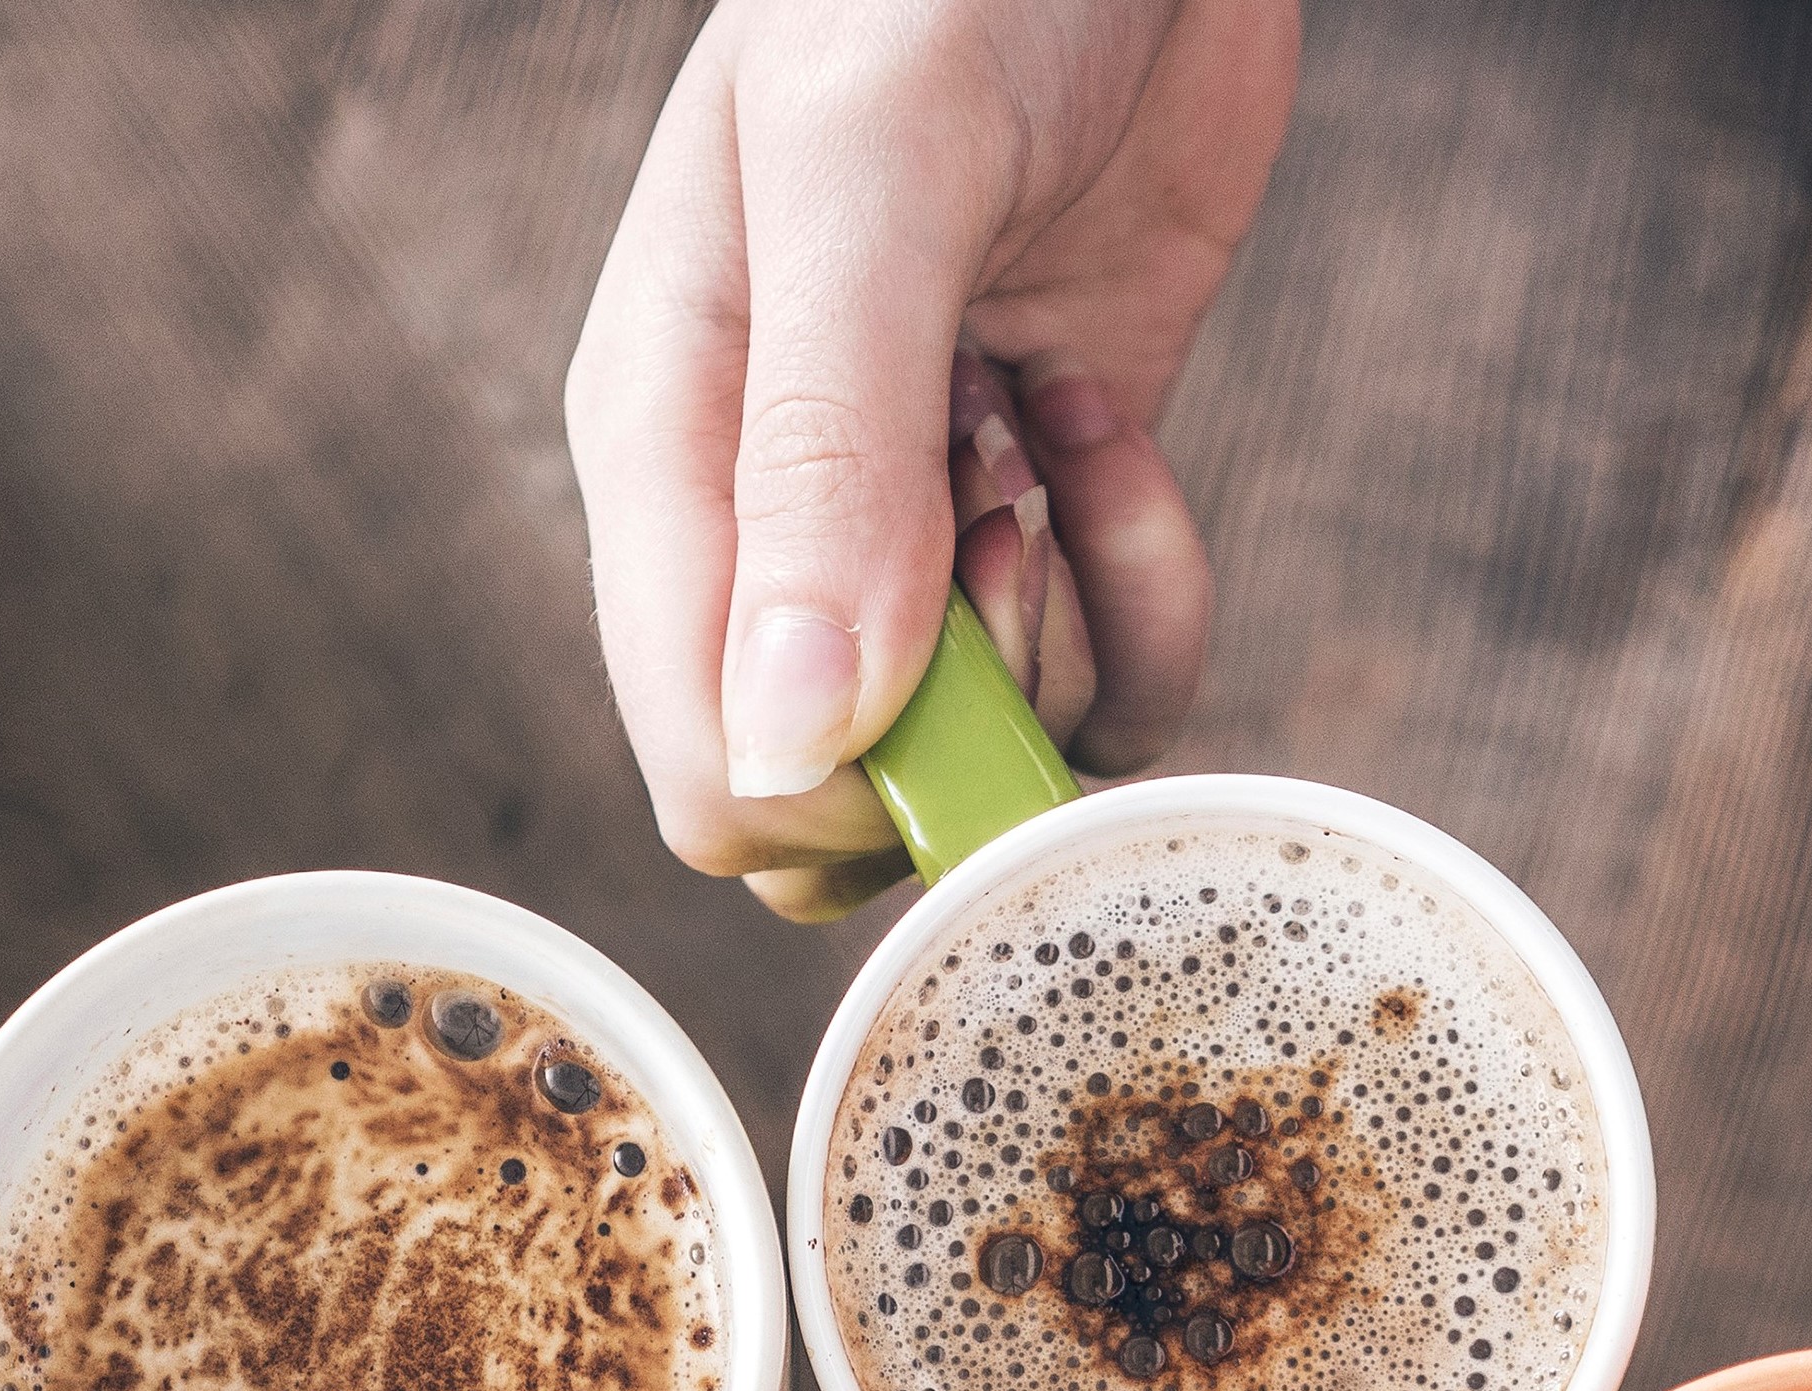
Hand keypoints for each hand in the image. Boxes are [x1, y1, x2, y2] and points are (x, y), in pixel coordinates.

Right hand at [567, 0, 1296, 918]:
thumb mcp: (874, 171)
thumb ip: (822, 456)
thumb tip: (788, 742)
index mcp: (667, 456)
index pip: (713, 765)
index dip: (851, 784)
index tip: (948, 631)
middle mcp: (770, 525)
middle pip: (849, 798)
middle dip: (971, 723)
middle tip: (1008, 518)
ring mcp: (910, 528)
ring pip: (986, 758)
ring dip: (1069, 635)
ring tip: (1059, 431)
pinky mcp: (1043, 505)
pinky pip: (1100, 672)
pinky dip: (1145, 589)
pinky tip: (1110, 420)